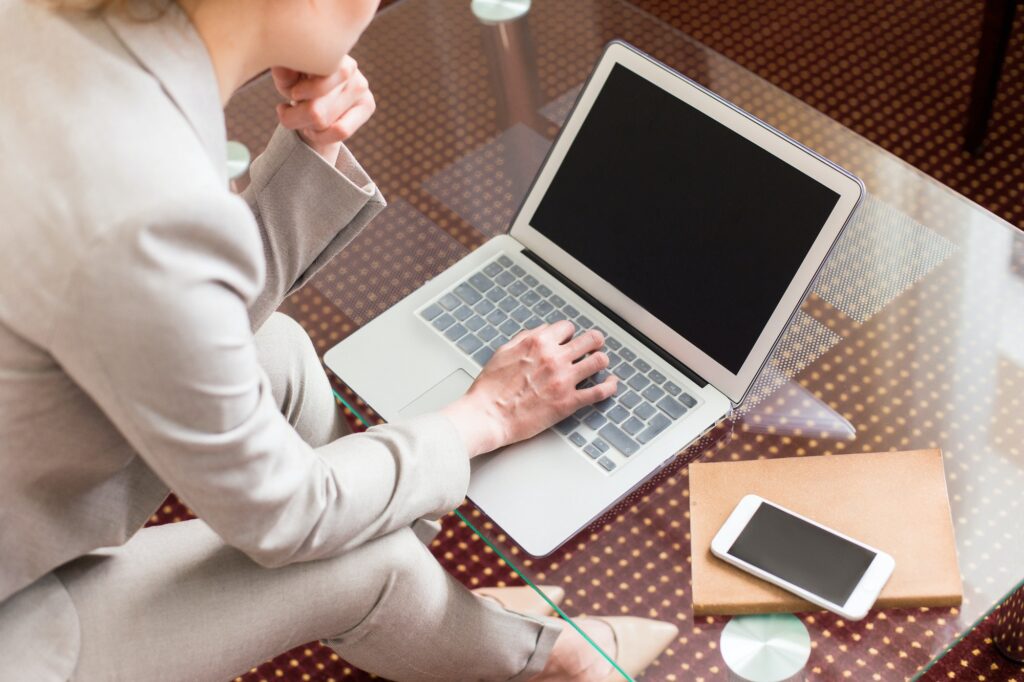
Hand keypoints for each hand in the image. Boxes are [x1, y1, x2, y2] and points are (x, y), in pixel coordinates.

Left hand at [272, 56, 375, 165]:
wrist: (318, 99)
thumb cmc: (298, 86)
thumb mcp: (286, 81)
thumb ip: (283, 75)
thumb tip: (281, 67)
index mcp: (325, 53)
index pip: (318, 78)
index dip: (299, 92)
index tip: (292, 96)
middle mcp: (349, 66)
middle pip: (316, 110)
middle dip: (296, 117)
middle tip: (288, 112)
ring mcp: (361, 85)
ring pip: (325, 122)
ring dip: (306, 126)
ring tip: (302, 119)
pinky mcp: (368, 104)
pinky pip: (341, 131)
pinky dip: (321, 137)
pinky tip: (314, 130)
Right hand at [441, 321, 617, 456]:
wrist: (488, 416)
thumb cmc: (491, 388)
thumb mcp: (504, 352)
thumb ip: (526, 338)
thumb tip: (543, 331)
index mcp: (538, 343)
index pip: (567, 328)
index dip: (569, 334)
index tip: (569, 340)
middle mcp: (555, 358)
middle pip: (590, 340)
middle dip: (594, 341)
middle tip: (595, 346)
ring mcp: (564, 380)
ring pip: (599, 361)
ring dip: (601, 361)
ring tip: (600, 363)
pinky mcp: (569, 402)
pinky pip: (599, 392)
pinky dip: (610, 387)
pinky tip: (612, 384)